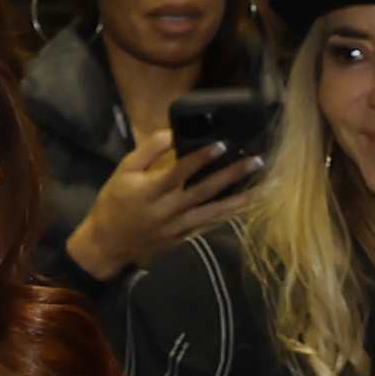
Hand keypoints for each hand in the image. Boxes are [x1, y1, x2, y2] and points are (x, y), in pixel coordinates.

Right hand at [62, 127, 262, 280]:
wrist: (107, 243)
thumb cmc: (115, 201)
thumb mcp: (124, 170)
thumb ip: (149, 149)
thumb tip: (172, 132)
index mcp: (152, 190)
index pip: (180, 171)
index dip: (201, 157)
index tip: (222, 144)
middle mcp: (169, 209)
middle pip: (206, 190)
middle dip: (233, 175)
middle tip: (257, 161)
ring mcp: (179, 226)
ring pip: (216, 211)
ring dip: (243, 198)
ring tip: (266, 187)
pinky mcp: (184, 237)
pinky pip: (211, 223)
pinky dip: (230, 213)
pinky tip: (248, 204)